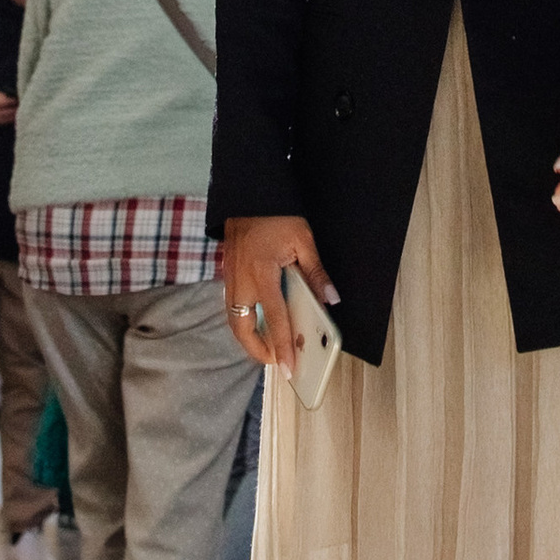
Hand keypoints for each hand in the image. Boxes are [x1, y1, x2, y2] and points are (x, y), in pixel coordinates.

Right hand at [221, 214, 337, 373]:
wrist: (248, 192)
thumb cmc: (276, 214)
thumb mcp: (303, 240)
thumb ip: (316, 273)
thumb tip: (331, 299)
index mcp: (262, 273)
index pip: (275, 319)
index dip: (283, 346)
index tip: (289, 367)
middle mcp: (241, 281)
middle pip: (242, 328)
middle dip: (256, 350)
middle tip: (275, 361)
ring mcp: (230, 278)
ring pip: (234, 319)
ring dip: (248, 338)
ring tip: (267, 349)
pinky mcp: (228, 273)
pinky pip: (232, 306)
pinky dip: (243, 321)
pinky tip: (256, 324)